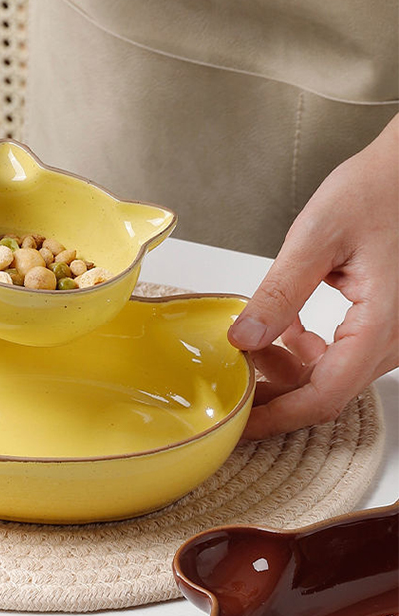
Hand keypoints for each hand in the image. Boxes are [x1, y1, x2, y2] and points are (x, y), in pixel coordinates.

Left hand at [228, 115, 397, 438]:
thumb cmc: (379, 188)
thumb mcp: (317, 237)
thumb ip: (280, 293)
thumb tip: (245, 339)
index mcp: (382, 324)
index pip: (324, 396)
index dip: (277, 417)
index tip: (240, 426)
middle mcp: (396, 338)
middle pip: (328, 392)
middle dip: (276, 392)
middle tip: (232, 381)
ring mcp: (395, 334)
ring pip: (334, 377)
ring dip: (290, 369)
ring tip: (255, 342)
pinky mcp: (387, 324)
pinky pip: (344, 356)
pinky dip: (309, 352)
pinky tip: (287, 328)